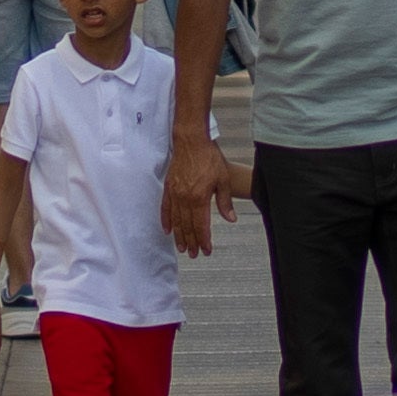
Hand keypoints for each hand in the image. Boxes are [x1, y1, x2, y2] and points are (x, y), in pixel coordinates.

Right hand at [166, 131, 230, 253]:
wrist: (191, 141)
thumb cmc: (209, 157)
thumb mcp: (223, 179)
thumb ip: (225, 202)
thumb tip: (231, 219)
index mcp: (200, 198)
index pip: (201, 226)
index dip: (204, 240)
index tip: (206, 250)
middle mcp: (185, 198)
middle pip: (188, 226)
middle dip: (191, 242)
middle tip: (193, 254)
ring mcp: (175, 193)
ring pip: (176, 220)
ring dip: (179, 236)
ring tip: (182, 248)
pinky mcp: (169, 187)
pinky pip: (165, 208)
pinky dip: (166, 220)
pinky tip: (167, 230)